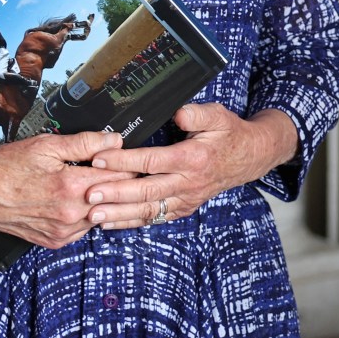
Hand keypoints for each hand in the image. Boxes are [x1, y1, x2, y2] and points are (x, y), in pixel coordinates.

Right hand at [0, 130, 132, 248]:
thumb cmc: (6, 167)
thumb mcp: (46, 145)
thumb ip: (85, 143)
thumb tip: (114, 140)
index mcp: (71, 187)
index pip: (118, 176)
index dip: (128, 163)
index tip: (133, 155)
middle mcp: (70, 214)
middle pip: (114, 198)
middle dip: (122, 181)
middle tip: (124, 167)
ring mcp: (64, 232)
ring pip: (101, 214)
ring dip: (105, 199)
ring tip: (100, 181)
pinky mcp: (56, 241)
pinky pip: (84, 228)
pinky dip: (87, 213)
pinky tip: (81, 198)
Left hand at [84, 103, 298, 229]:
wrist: (250, 157)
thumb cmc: (229, 133)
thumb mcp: (217, 115)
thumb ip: (197, 114)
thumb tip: (178, 114)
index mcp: (192, 159)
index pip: (151, 161)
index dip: (123, 161)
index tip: (99, 159)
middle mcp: (187, 183)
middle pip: (145, 191)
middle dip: (114, 194)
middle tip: (88, 195)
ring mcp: (185, 199)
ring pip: (148, 210)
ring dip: (119, 214)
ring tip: (93, 216)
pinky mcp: (183, 207)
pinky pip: (154, 217)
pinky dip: (131, 222)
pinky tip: (111, 223)